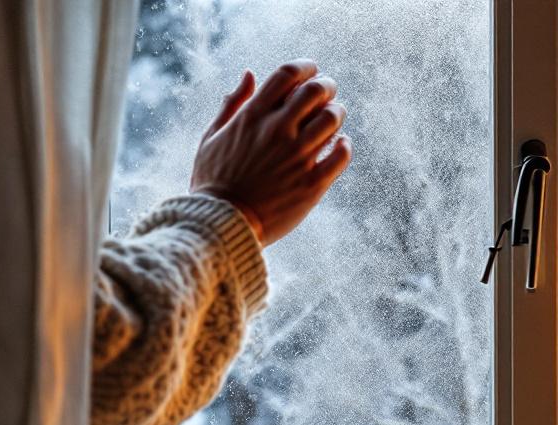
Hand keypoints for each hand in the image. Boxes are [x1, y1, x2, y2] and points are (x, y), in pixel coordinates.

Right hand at [189, 60, 351, 245]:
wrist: (223, 223)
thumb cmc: (213, 181)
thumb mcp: (212, 136)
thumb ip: (232, 104)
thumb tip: (249, 74)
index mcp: (252, 116)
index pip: (287, 74)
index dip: (305, 67)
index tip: (312, 71)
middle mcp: (277, 131)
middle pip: (315, 91)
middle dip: (327, 86)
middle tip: (329, 92)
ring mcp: (297, 157)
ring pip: (332, 119)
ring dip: (338, 113)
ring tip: (334, 118)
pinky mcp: (313, 183)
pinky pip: (342, 154)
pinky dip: (346, 145)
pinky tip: (341, 145)